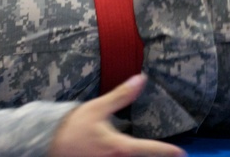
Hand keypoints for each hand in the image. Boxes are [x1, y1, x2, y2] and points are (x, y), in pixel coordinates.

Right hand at [49, 75, 185, 156]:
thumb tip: (141, 79)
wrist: (47, 143)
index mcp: (119, 147)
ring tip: (153, 154)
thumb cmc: (73, 126)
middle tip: (171, 156)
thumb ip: (121, 96)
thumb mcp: (97, 108)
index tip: (182, 153)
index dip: (168, 152)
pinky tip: (130, 154)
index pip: (150, 150)